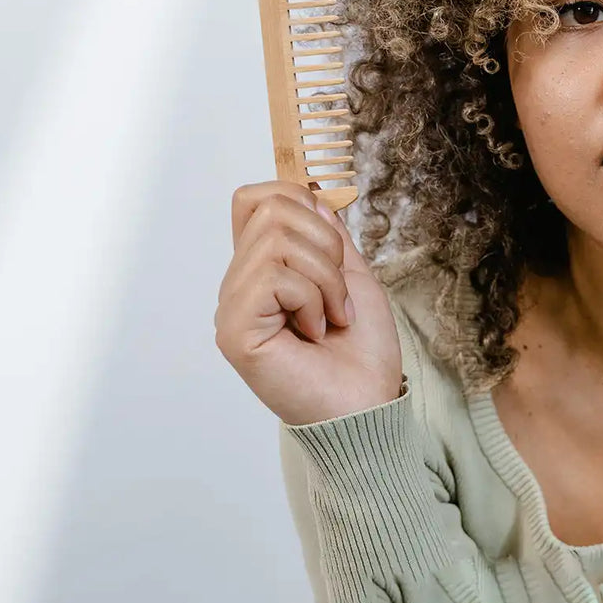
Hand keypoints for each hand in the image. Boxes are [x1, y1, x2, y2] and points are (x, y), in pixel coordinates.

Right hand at [214, 180, 403, 425]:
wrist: (368, 405)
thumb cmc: (362, 352)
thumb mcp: (353, 276)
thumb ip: (327, 236)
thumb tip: (308, 196)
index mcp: (263, 269)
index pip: (254, 199)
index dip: (297, 202)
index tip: (332, 245)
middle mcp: (240, 285)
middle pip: (271, 209)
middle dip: (325, 246)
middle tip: (338, 296)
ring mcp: (234, 307)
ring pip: (277, 240)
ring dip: (325, 279)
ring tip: (331, 318)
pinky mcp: (235, 329)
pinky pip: (275, 277)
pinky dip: (313, 299)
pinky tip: (314, 333)